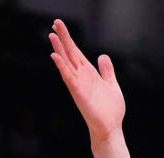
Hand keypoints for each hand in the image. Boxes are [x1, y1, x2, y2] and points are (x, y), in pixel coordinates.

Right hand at [49, 19, 124, 144]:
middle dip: (63, 39)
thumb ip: (107, 71)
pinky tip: (56, 57)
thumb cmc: (110, 110)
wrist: (111, 127)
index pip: (76, 53)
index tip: (60, 26)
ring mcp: (79, 85)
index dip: (69, 40)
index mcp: (89, 73)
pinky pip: (69, 78)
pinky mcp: (79, 93)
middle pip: (70, 54)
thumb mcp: (111, 85)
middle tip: (55, 23)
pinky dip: (62, 67)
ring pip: (67, 63)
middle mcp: (82, 77)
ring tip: (52, 35)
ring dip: (59, 50)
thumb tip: (103, 56)